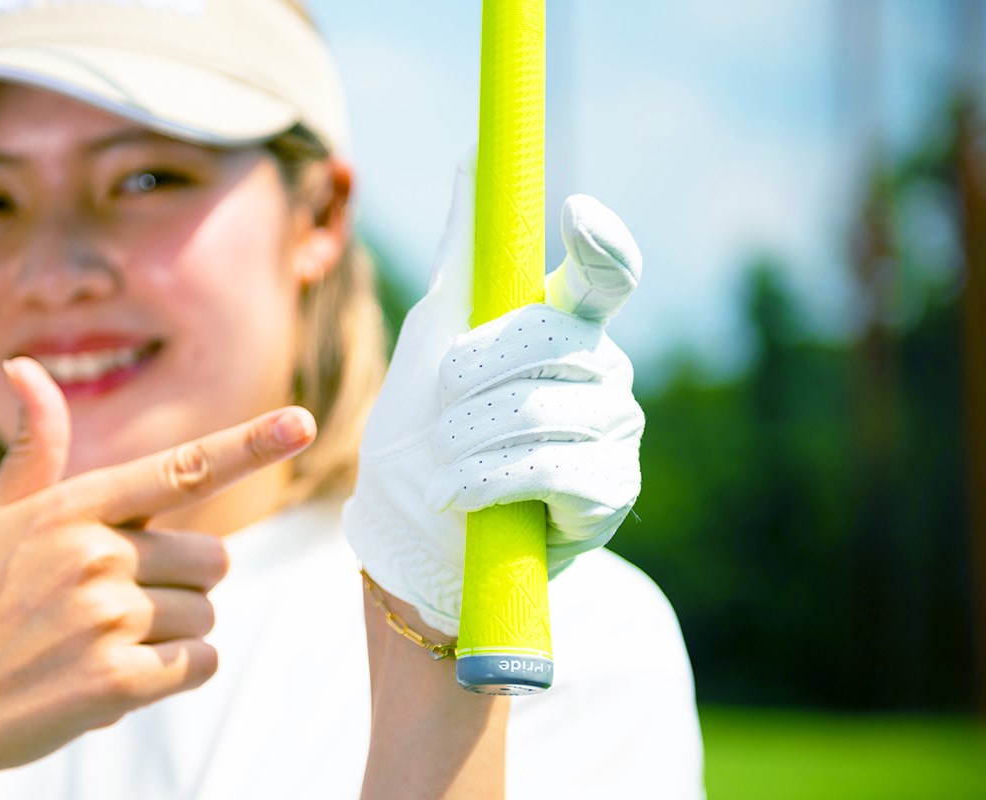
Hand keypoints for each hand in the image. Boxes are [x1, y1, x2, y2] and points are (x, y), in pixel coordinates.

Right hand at [0, 358, 315, 798]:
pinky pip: (201, 663)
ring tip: (103, 641)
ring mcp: (106, 618)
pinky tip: (119, 675)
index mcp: (72, 507)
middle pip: (213, 559)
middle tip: (118, 602)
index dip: (249, 445)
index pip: (181, 469)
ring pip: (207, 614)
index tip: (303, 423)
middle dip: (182, 582)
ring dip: (173, 633)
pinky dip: (176, 673)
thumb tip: (26, 367)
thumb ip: (36, 449)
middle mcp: (96, 554)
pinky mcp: (116, 680)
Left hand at [343, 159, 643, 635]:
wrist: (415, 529)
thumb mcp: (433, 335)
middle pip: (549, 340)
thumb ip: (464, 257)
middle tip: (440, 407)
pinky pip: (547, 467)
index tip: (576, 213)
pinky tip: (457, 494)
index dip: (600, 244)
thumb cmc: (425, 426)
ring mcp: (613, 432)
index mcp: (565, 326)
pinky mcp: (609, 492)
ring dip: (467, 436)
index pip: (605, 275)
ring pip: (540, 407)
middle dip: (473, 373)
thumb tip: (474, 154)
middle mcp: (602, 370)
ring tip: (441, 461)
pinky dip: (484, 479)